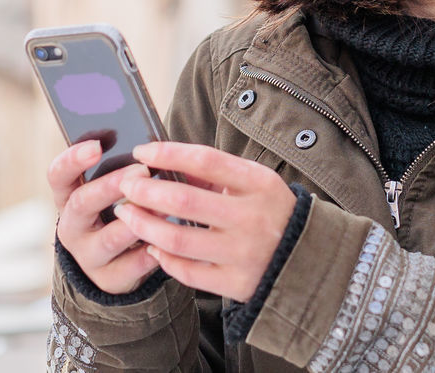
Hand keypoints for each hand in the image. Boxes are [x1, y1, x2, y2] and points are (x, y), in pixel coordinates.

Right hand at [47, 140, 160, 294]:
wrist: (113, 263)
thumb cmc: (114, 211)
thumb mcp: (108, 191)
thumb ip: (118, 170)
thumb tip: (148, 146)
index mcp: (67, 197)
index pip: (58, 175)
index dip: (72, 160)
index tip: (96, 147)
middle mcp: (72, 226)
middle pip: (82, 203)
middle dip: (111, 186)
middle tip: (142, 171)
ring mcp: (87, 255)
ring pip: (109, 238)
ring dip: (137, 221)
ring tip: (163, 206)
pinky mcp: (108, 278)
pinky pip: (131, 266)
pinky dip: (151, 252)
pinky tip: (168, 240)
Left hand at [113, 142, 295, 302]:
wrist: (308, 258)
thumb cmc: (270, 211)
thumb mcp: (254, 181)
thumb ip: (213, 172)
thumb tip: (165, 161)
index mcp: (259, 184)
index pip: (205, 160)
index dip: (168, 153)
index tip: (143, 151)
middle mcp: (252, 218)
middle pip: (184, 201)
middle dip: (145, 191)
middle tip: (126, 185)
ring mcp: (243, 254)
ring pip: (177, 240)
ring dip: (143, 224)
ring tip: (127, 214)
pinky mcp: (236, 283)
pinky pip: (187, 272)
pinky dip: (163, 258)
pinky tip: (152, 246)